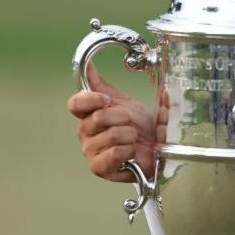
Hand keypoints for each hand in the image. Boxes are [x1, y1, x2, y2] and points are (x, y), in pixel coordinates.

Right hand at [66, 63, 156, 181]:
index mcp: (89, 115)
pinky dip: (129, 150)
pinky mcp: (100, 168)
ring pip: (109, 135)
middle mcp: (86, 133)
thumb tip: (88, 65)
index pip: (75, 103)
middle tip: (130, 122)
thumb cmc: (141, 127)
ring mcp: (91, 152)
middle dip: (122, 117)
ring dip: (130, 135)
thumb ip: (103, 86)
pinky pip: (114, 153)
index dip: (91, 99)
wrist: (158, 149)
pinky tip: (132, 151)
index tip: (107, 99)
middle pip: (96, 118)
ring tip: (134, 138)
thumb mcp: (124, 102)